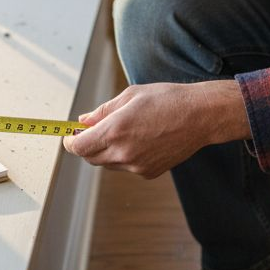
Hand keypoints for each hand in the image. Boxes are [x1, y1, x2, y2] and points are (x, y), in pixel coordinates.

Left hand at [62, 80, 251, 177]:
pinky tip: (141, 139)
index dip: (70, 141)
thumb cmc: (167, 99)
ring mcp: (136, 166)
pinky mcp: (148, 173)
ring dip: (106, 150)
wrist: (200, 116)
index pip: (78, 146)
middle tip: (92, 129)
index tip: (69, 135)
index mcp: (115, 131)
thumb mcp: (130, 96)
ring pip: (108, 163)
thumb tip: (83, 121)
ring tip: (124, 130)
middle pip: (90, 157)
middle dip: (86, 145)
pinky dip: (125, 155)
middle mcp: (123, 153)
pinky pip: (126, 166)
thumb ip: (102, 111)